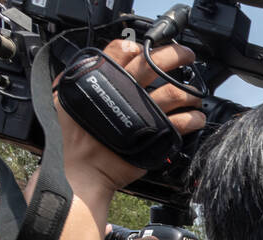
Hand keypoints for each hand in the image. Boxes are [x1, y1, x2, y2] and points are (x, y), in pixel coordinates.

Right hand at [57, 40, 204, 199]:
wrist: (86, 168)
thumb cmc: (77, 137)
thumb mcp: (66, 98)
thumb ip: (80, 78)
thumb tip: (89, 62)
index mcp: (103, 80)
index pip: (123, 50)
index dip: (140, 47)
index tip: (150, 49)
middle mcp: (126, 93)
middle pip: (154, 64)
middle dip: (175, 55)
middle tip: (186, 56)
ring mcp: (144, 114)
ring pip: (175, 92)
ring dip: (190, 92)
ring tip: (194, 95)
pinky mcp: (157, 134)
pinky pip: (182, 122)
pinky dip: (194, 118)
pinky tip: (197, 118)